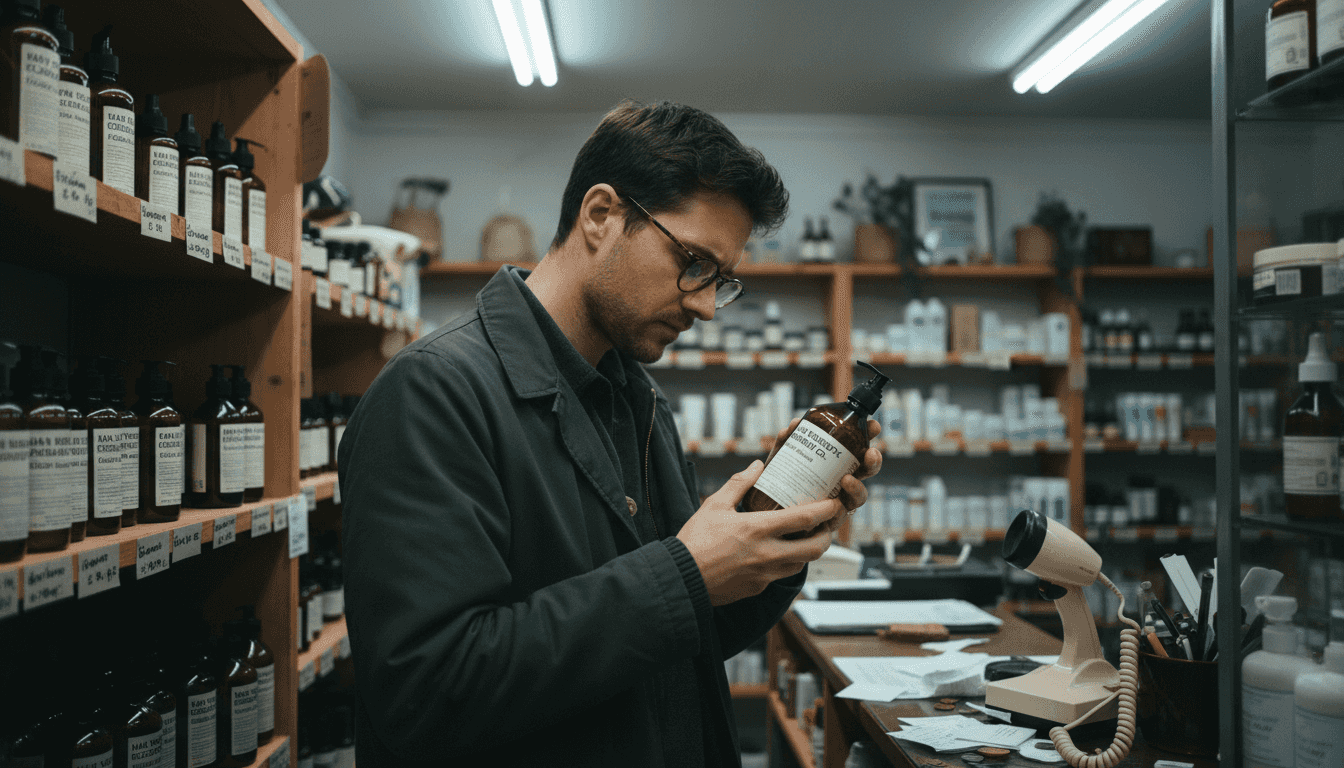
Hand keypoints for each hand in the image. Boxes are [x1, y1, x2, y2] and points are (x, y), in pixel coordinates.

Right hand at [676, 460, 842, 605]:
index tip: (836, 503)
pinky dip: (785, 563)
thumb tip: (757, 465)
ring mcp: (764, 574)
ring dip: (808, 551)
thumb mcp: (714, 505)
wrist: (680, 578)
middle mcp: (767, 554)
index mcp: (758, 528)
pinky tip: (777, 553)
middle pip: (815, 548)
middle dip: (827, 536)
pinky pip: (781, 575)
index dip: (827, 510)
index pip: (806, 519)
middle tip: (826, 525)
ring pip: (801, 564)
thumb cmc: (694, 540)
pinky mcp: (758, 588)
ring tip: (804, 538)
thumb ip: (740, 483)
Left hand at [766, 417, 883, 536]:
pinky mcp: (825, 523)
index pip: (857, 449)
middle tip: (871, 453)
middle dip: (873, 462)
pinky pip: (838, 519)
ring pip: (857, 498)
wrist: (762, 511)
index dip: (868, 437)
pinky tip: (836, 505)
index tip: (874, 426)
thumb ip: (787, 442)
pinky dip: (839, 512)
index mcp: (836, 464)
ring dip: (857, 488)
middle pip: (865, 473)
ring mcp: (836, 503)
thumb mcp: (781, 458)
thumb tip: (795, 424)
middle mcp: (840, 483)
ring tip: (847, 479)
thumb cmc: (778, 481)